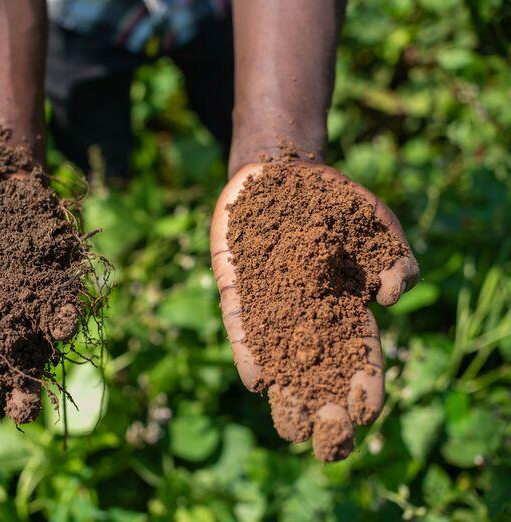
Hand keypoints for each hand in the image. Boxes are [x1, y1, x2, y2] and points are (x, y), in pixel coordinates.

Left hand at [210, 162, 419, 459]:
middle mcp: (305, 317)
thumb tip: (387, 299)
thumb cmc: (331, 202)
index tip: (365, 412)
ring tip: (292, 429)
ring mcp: (269, 307)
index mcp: (344, 308)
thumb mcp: (375, 224)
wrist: (278, 173)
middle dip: (325, 409)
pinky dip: (250, 353)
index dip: (364, 386)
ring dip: (286, 397)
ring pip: (278, 362)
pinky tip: (257, 381)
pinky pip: (242, 329)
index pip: (359, 358)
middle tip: (330, 445)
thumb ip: (396, 258)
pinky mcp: (236, 293)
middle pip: (318, 373)